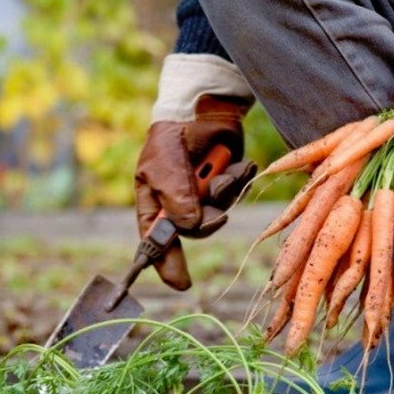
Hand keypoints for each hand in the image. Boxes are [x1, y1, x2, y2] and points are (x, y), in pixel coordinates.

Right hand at [134, 94, 256, 289]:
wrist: (201, 110)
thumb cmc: (171, 139)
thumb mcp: (164, 166)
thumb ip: (175, 196)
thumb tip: (190, 227)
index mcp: (155, 206)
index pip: (157, 243)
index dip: (166, 265)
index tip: (179, 284)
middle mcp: (180, 206)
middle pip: (196, 231)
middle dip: (208, 221)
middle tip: (216, 212)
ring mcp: (205, 197)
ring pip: (220, 212)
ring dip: (223, 191)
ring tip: (220, 169)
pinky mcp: (227, 186)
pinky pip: (236, 195)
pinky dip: (238, 179)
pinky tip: (238, 165)